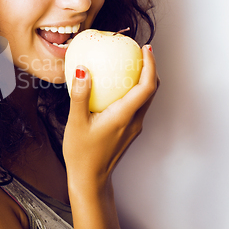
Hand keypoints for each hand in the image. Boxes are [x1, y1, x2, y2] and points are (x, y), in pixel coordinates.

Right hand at [63, 44, 158, 187]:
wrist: (90, 179)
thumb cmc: (82, 154)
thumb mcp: (76, 122)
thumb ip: (80, 95)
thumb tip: (83, 70)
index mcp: (124, 117)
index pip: (146, 87)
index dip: (151, 65)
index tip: (146, 49)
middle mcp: (134, 121)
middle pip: (151, 90)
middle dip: (150, 68)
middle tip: (140, 51)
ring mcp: (133, 127)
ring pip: (145, 98)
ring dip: (143, 79)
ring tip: (130, 65)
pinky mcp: (128, 131)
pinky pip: (136, 106)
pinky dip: (133, 91)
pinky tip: (116, 87)